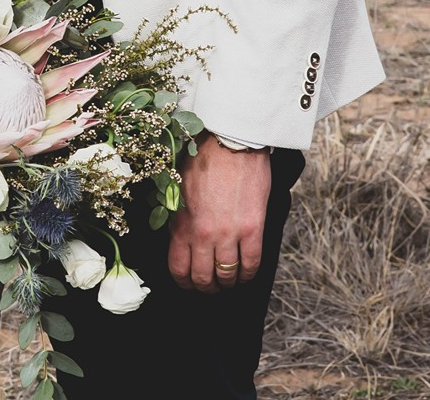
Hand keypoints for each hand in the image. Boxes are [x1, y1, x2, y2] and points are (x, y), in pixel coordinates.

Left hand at [167, 135, 270, 292]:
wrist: (230, 142)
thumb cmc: (202, 159)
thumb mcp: (177, 189)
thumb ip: (178, 216)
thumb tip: (178, 239)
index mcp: (180, 223)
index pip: (178, 268)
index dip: (183, 282)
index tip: (188, 284)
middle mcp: (203, 234)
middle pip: (203, 278)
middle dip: (205, 288)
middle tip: (210, 287)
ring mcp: (228, 234)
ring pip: (227, 275)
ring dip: (227, 283)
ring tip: (228, 281)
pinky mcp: (252, 229)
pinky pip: (251, 264)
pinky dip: (248, 275)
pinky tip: (246, 274)